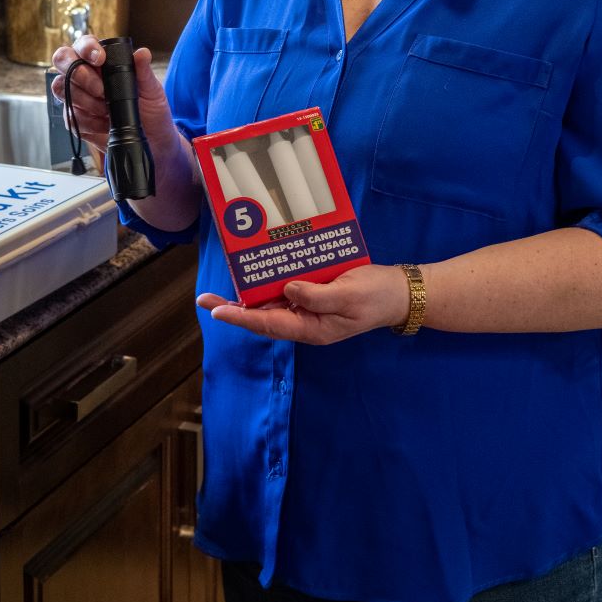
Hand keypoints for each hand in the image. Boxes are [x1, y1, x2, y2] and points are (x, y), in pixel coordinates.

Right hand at [50, 35, 180, 161]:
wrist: (152, 140)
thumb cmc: (150, 110)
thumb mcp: (152, 90)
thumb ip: (144, 71)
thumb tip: (142, 53)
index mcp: (101, 62)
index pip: (83, 45)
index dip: (86, 48)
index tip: (100, 59)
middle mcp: (85, 75)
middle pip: (62, 62)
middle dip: (79, 74)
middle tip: (101, 90)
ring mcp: (77, 97)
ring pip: (62, 89)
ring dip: (86, 100)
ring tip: (108, 110)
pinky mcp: (75, 119)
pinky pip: (71, 116)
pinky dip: (89, 121)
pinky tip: (105, 124)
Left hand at [196, 263, 410, 344]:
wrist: (397, 294)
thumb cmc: (375, 295)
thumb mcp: (350, 295)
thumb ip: (319, 295)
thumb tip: (288, 289)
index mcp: (312, 328)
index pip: (269, 323)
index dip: (241, 316)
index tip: (217, 310)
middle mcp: (305, 322)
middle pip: (262, 318)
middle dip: (234, 309)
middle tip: (204, 299)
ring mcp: (308, 311)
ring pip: (271, 306)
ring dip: (247, 297)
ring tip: (221, 286)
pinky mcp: (314, 297)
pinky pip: (285, 294)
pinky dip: (268, 285)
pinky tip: (256, 274)